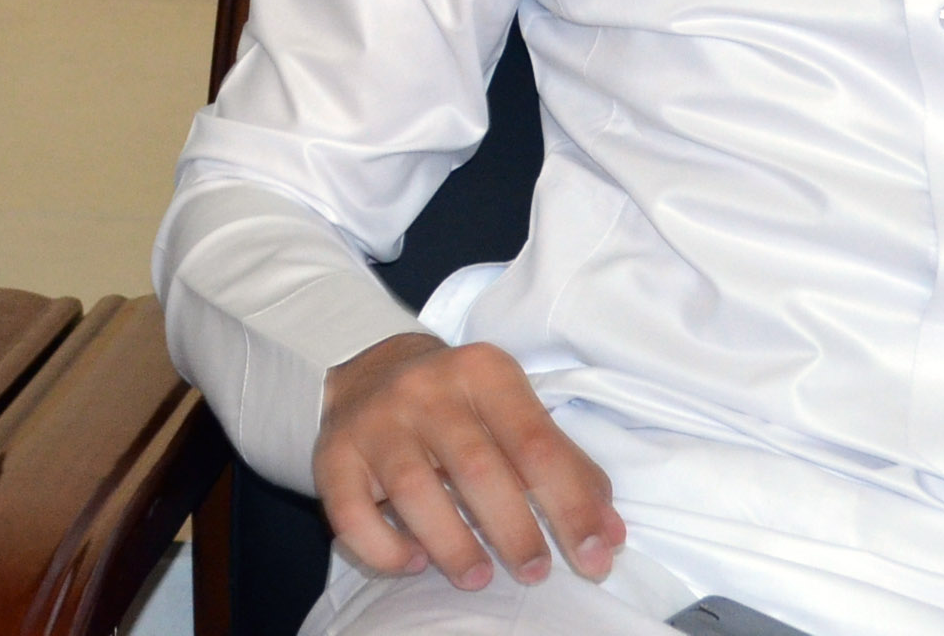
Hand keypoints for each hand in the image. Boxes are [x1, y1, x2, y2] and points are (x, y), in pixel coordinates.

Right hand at [313, 333, 622, 591]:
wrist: (369, 367)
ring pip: (415, 491)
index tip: (594, 556)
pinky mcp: (333, 454)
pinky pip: (352, 513)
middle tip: (536, 573)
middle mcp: (426, 389)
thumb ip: (564, 467)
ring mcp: (375, 421)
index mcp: (483, 372)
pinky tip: (412, 562)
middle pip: (478, 468)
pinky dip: (384, 548)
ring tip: (481, 577)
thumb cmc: (460, 405)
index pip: (536, 443)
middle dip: (515, 531)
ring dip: (454, 545)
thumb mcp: (514, 414)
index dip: (571, 504)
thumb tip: (611, 534)